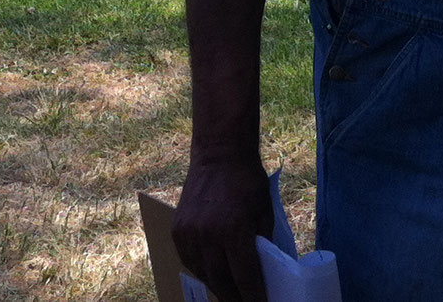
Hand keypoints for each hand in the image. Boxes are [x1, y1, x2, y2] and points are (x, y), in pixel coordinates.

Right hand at [172, 150, 271, 301]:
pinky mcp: (177, 229)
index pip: (245, 277)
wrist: (219, 154)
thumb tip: (265, 270)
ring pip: (203, 273)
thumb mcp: (264, 212)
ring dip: (217, 286)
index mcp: (234, 231)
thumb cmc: (248, 182)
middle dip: (234, 297)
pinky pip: (189, 260)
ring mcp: (189, 233)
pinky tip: (212, 274)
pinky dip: (201, 271)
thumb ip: (263, 242)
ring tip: (230, 292)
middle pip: (221, 281)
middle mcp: (208, 235)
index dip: (254, 296)